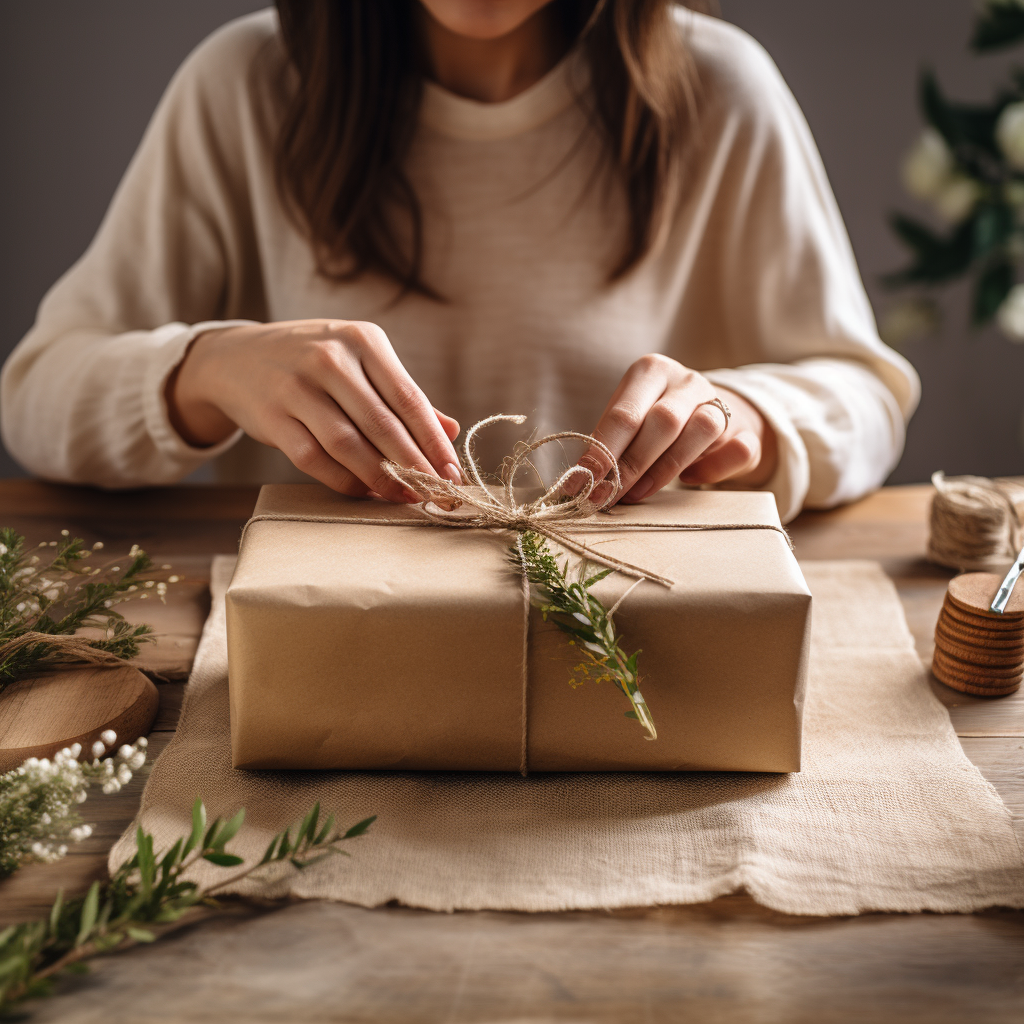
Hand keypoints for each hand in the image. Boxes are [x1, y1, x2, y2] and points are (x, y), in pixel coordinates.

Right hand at [166, 319, 461, 502]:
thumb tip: (452, 430)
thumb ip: (402, 395)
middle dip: (413, 465)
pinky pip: (314, 459)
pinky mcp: (271, 417)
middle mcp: (330, 358)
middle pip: (382, 424)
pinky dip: (343, 481)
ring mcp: (297, 387)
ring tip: (402, 496)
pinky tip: (364, 491)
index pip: (408, 398)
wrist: (236, 357)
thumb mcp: (359, 362)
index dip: (433, 441)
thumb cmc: (313, 363)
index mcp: (362, 340)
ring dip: (380, 478)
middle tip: (435, 493)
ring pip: (348, 445)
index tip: (453, 472)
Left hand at [579, 354, 776, 503]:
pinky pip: (736, 450)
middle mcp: (687, 381)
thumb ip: (608, 442)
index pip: (624, 413)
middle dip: (631, 465)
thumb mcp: (629, 419)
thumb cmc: (656, 421)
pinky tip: (689, 479)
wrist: (715, 414)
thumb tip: (578, 479)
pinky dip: (711, 469)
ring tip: (638, 494)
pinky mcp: (747, 431)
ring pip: (702, 430)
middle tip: (606, 496)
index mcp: (651, 371)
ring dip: (665, 469)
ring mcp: (721, 402)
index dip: (601, 453)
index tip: (579, 485)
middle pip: (662, 421)